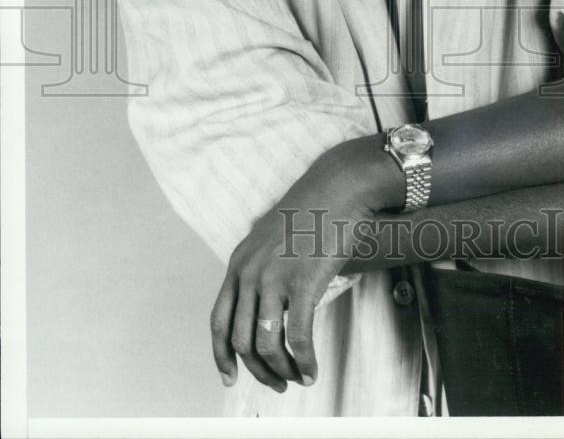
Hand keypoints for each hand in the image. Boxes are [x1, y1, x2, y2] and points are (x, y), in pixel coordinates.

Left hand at [209, 152, 376, 392]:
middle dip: (258, 371)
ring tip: (296, 377)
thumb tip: (263, 306)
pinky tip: (312, 370)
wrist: (336, 189)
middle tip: (277, 384)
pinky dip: (304, 361)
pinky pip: (298, 337)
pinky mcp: (302, 283)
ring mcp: (274, 278)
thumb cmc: (309, 212)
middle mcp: (249, 273)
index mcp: (238, 264)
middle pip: (241, 340)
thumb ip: (258, 269)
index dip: (221, 355)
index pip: (218, 322)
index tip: (230, 378)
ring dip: (281, 370)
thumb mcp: (268, 238)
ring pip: (267, 344)